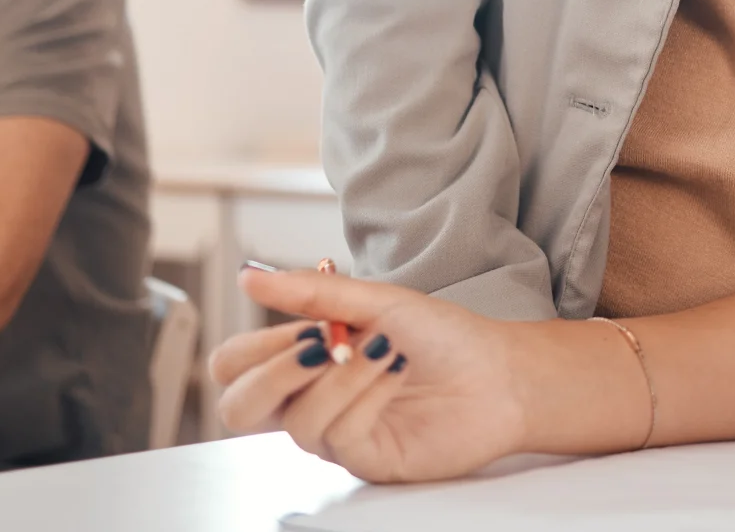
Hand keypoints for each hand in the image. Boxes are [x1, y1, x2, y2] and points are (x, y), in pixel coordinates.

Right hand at [210, 266, 528, 481]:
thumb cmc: (442, 336)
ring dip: (341, 376)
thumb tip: (250, 275)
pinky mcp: (366, 458)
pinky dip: (367, 395)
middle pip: (238, 409)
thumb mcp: (374, 301)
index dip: (254, 345)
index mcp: (303, 360)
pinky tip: (395, 373)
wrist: (499, 372)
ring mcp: (335, 433)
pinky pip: (340, 435)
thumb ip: (309, 293)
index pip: (235, 365)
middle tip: (317, 344)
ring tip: (384, 349)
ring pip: (296, 421)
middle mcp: (311, 399)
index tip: (301, 322)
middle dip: (272, 374)